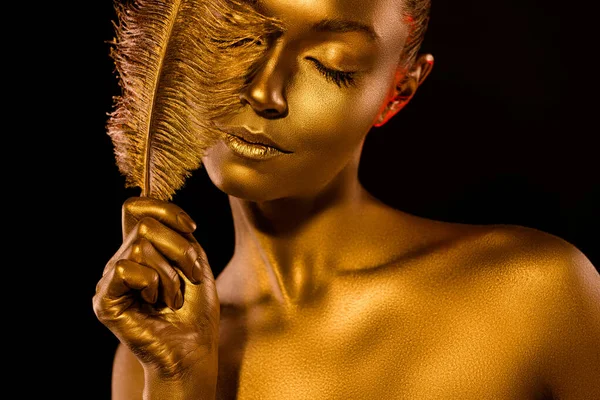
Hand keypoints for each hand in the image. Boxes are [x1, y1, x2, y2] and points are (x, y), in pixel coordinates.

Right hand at [93, 197, 219, 379]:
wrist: (194, 345)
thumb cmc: (196, 307)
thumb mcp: (193, 259)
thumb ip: (175, 231)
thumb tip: (149, 206)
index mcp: (143, 248)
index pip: (136, 207)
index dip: (166, 209)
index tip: (192, 229)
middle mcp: (123, 259)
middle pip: (146, 225)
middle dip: (179, 249)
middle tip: (188, 276)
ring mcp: (111, 279)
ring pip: (140, 247)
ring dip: (169, 274)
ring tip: (173, 297)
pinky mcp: (104, 299)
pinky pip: (125, 268)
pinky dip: (150, 283)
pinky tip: (153, 303)